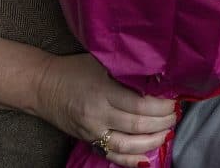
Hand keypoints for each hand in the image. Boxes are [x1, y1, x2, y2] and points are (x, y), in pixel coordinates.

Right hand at [33, 53, 176, 167]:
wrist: (44, 86)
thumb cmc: (77, 69)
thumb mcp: (103, 61)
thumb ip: (128, 69)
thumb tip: (160, 74)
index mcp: (104, 91)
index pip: (141, 103)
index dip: (162, 106)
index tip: (175, 100)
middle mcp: (98, 113)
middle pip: (138, 125)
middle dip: (163, 122)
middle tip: (175, 115)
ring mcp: (92, 130)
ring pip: (127, 145)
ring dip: (152, 141)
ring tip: (167, 132)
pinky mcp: (88, 140)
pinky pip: (112, 156)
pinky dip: (132, 159)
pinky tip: (148, 156)